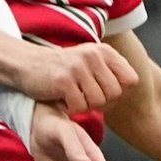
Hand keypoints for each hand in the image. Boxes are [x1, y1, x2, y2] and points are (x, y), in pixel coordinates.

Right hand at [13, 41, 137, 113]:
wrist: (26, 64)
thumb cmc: (62, 69)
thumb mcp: (89, 61)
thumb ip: (110, 70)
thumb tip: (133, 85)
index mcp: (103, 51)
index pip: (130, 79)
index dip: (119, 92)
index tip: (102, 92)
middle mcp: (93, 55)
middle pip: (115, 94)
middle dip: (101, 102)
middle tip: (84, 98)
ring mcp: (78, 67)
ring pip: (98, 102)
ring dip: (85, 106)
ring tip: (72, 97)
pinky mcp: (63, 80)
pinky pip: (79, 106)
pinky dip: (71, 109)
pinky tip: (62, 100)